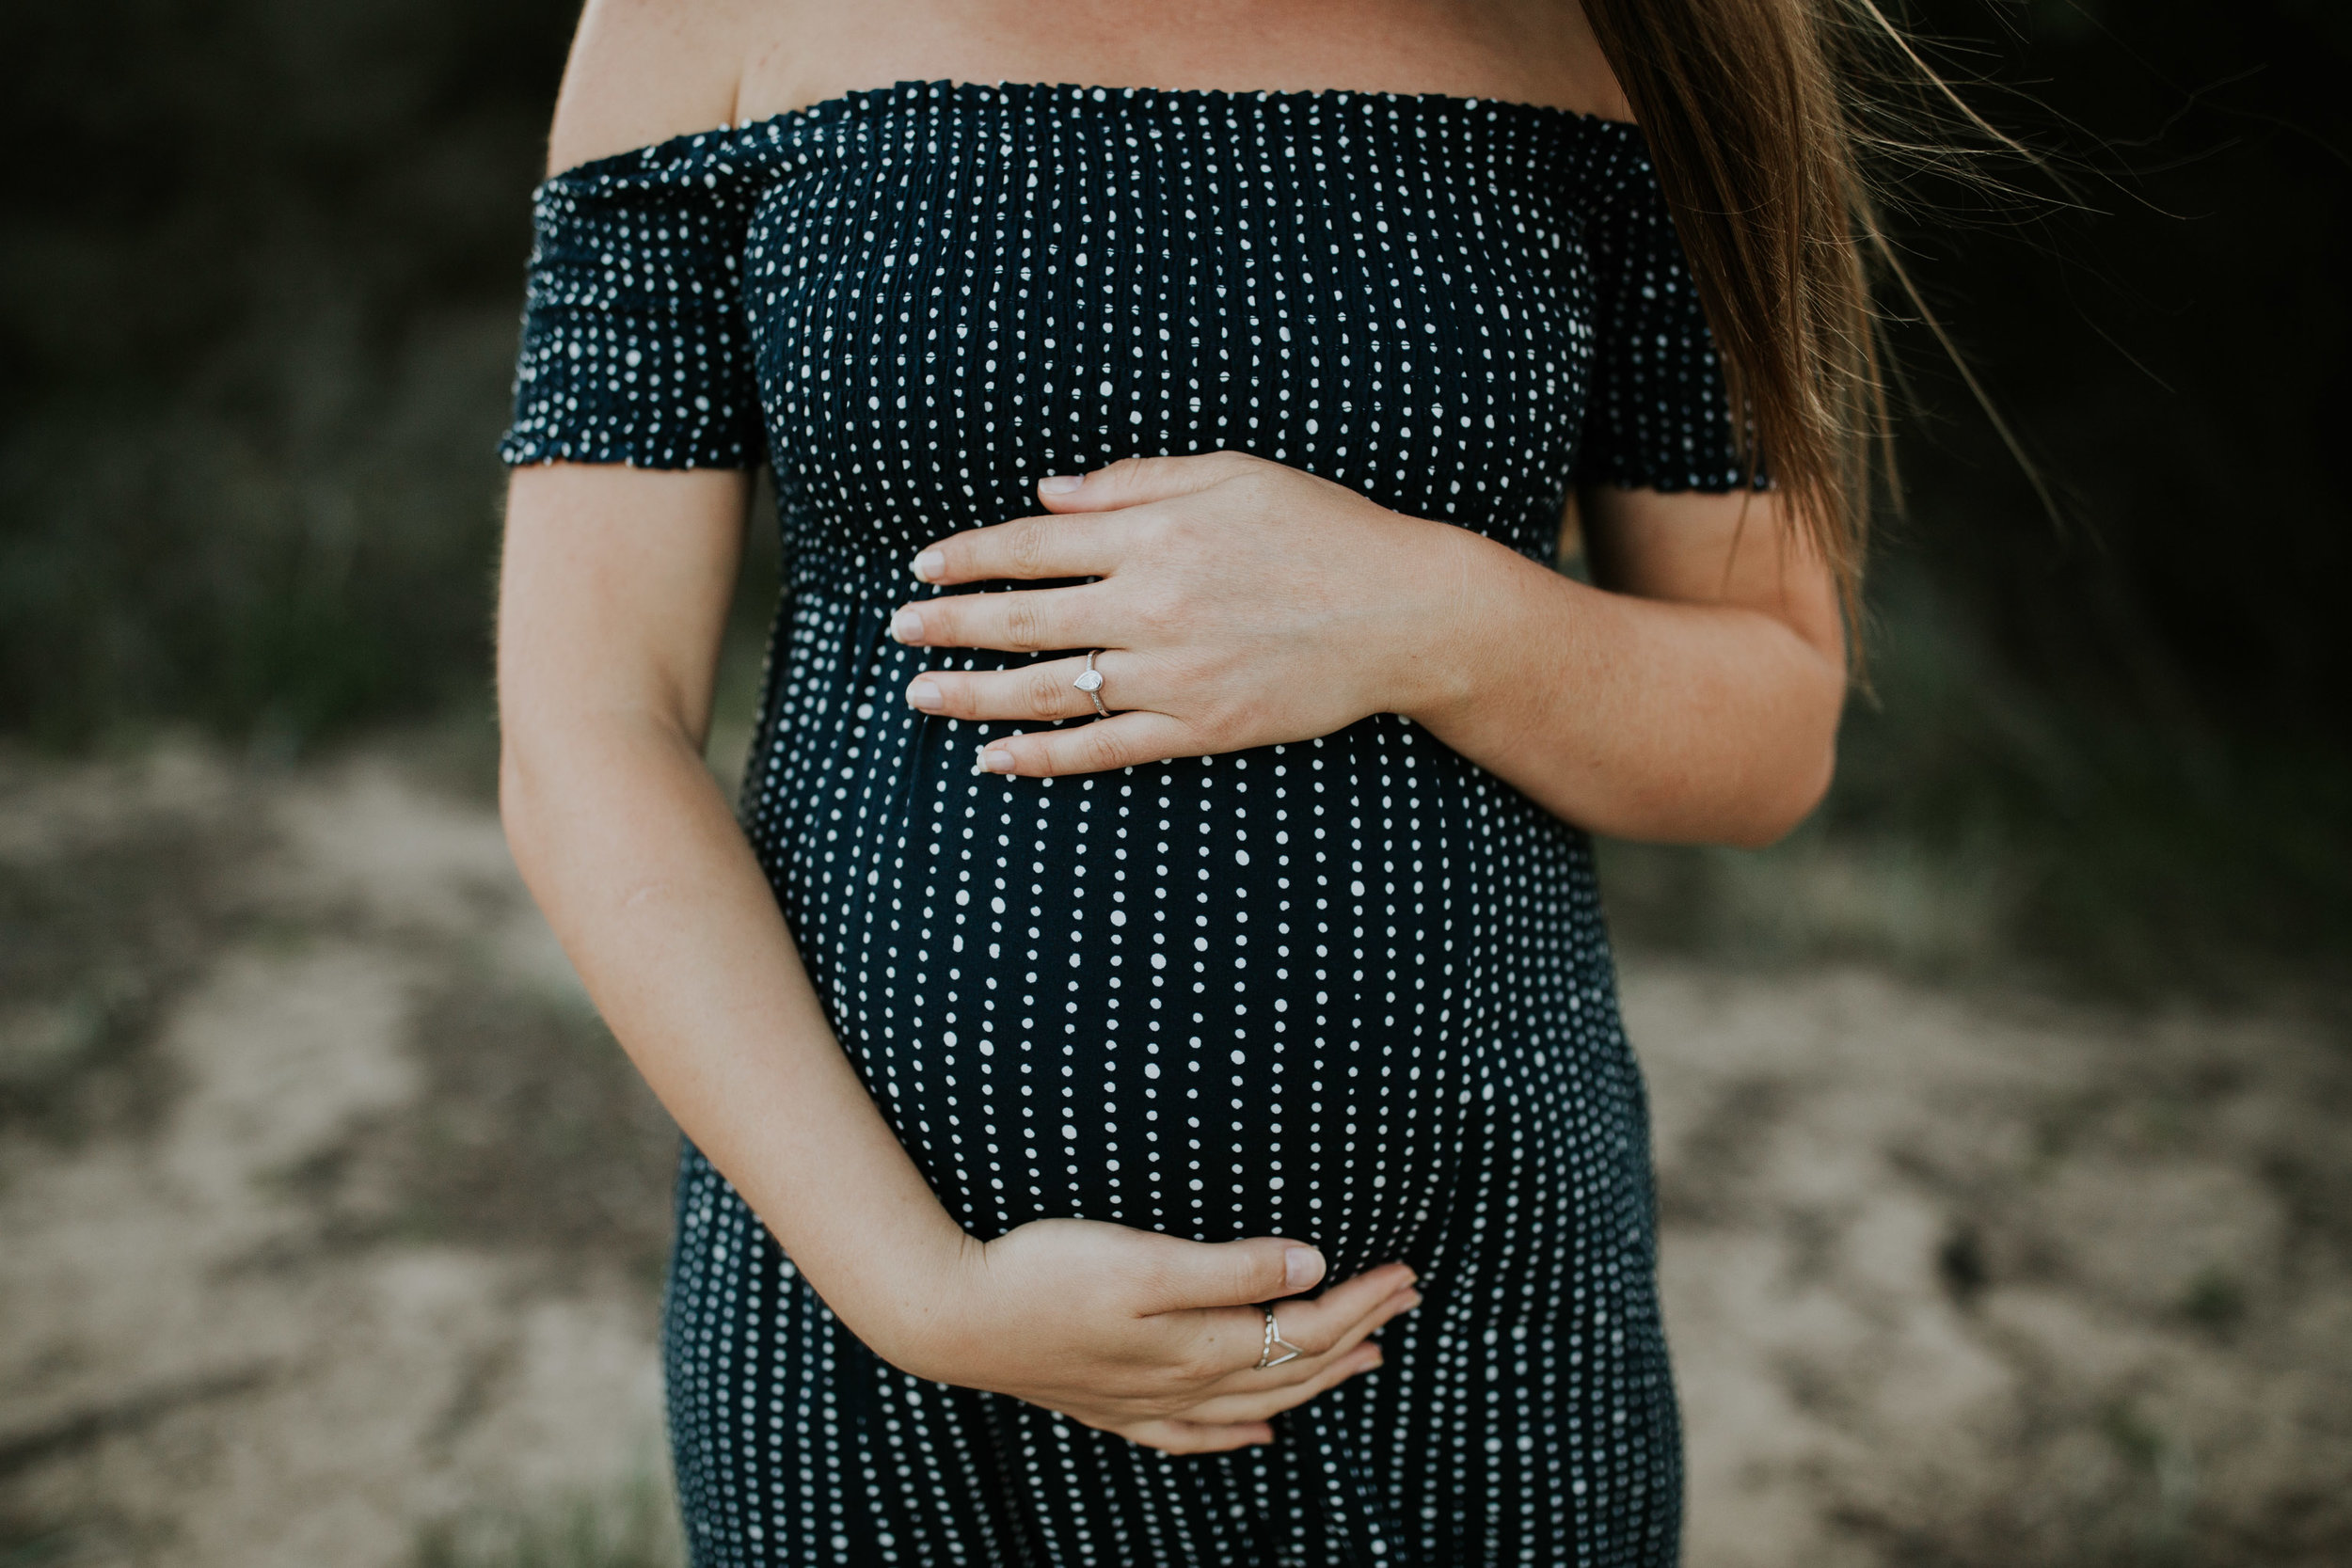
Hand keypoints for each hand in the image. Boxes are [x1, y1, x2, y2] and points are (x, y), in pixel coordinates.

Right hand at [872, 1217, 1419, 1453]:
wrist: (951, 1316)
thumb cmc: (1044, 1274)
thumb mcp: (1144, 1260)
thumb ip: (1230, 1268)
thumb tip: (1310, 1266)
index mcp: (1201, 1344)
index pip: (1307, 1327)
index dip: (1362, 1300)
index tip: (1407, 1270)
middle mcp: (1185, 1383)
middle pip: (1294, 1364)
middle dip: (1357, 1331)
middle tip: (1407, 1299)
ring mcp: (1149, 1402)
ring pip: (1257, 1399)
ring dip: (1317, 1377)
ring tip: (1365, 1359)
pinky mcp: (1114, 1405)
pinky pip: (1197, 1433)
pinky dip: (1238, 1430)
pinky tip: (1260, 1431)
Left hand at [891, 453, 1479, 776]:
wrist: (1404, 612)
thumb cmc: (1323, 529)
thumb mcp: (1230, 474)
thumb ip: (1133, 482)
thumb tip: (1046, 493)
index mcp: (1154, 533)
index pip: (1031, 546)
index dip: (968, 558)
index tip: (923, 568)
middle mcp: (1151, 604)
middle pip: (1023, 619)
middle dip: (949, 627)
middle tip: (898, 634)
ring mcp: (1172, 674)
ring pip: (1047, 689)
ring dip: (974, 694)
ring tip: (919, 696)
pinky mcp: (1200, 728)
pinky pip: (1102, 749)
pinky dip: (1041, 757)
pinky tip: (993, 758)